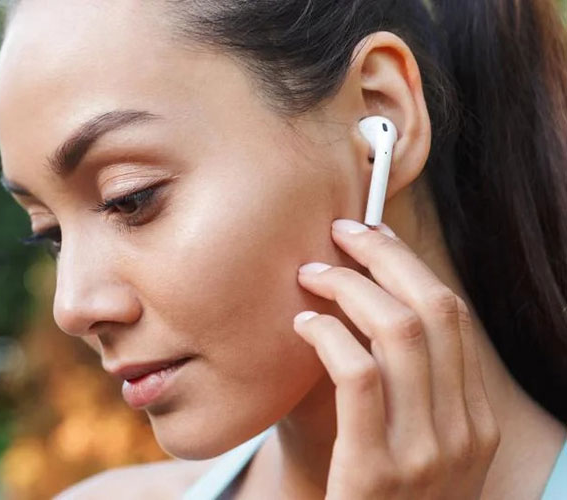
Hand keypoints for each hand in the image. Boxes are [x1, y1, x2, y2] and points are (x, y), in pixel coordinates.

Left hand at [292, 218, 499, 499]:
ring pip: (398, 332)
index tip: (369, 234)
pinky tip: (302, 326)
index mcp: (473, 416)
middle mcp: (463, 430)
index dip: (407, 263)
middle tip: (338, 234)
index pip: (451, 314)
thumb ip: (398, 382)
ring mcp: (427, 454)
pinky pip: (358, 375)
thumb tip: (360, 295)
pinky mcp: (376, 472)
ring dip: (348, 288)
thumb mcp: (403, 438)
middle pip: (432, 309)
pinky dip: (328, 335)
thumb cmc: (367, 492)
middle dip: (383, 256)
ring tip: (311, 276)